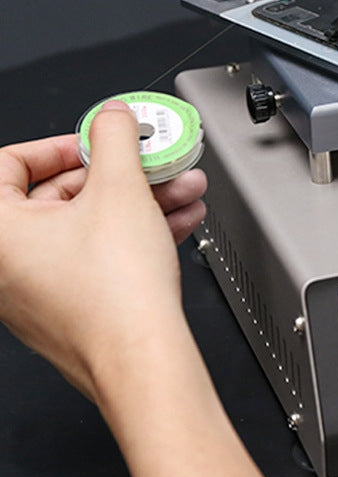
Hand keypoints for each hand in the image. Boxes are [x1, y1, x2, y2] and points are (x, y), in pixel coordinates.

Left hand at [0, 103, 282, 476]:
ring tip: (181, 189)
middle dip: (122, 173)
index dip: (59, 144)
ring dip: (141, 200)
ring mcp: (40, 289)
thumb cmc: (117, 293)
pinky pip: (101, 254)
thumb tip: (112, 117)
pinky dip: (137, 232)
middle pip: (63, 196)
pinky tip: (179, 219)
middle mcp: (8, 264)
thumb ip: (115, 138)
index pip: (9, 164)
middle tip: (152, 163)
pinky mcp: (73, 306)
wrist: (145, 359)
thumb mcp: (121, 188)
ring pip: (90, 226)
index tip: (96, 142)